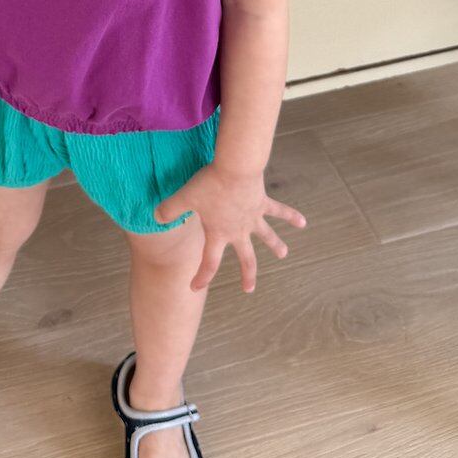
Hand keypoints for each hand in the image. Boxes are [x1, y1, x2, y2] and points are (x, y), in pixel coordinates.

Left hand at [152, 163, 305, 293]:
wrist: (235, 168)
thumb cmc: (209, 185)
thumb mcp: (184, 197)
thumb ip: (169, 210)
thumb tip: (155, 218)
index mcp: (219, 233)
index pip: (209, 262)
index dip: (201, 277)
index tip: (194, 288)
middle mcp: (238, 230)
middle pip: (245, 258)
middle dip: (247, 275)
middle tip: (249, 289)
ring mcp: (253, 218)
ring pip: (266, 237)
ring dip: (275, 245)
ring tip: (283, 254)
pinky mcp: (262, 202)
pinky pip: (279, 211)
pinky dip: (291, 216)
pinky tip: (302, 221)